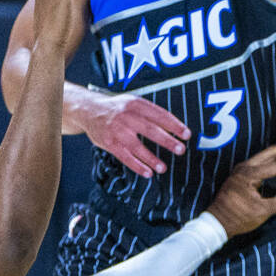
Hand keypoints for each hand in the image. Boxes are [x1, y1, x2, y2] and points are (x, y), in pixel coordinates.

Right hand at [67, 87, 190, 177]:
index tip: (186, 134)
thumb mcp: (133, 102)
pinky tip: (148, 172)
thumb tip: (174, 127)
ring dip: (152, 158)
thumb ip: (151, 112)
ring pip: (137, 147)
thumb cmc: (117, 108)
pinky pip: (125, 157)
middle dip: (167, 141)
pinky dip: (137, 166)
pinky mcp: (109, 143)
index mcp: (136, 104)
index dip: (174, 125)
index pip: (159, 114)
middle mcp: (126, 116)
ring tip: (163, 168)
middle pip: (150, 130)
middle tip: (180, 149)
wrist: (89, 110)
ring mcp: (117, 130)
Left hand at [207, 131, 275, 236]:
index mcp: (248, 174)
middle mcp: (245, 167)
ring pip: (266, 155)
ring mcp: (242, 170)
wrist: (217, 222)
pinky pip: (261, 162)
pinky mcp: (242, 175)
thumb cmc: (237, 217)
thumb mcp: (260, 212)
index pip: (275, 168)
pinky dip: (274, 158)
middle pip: (271, 152)